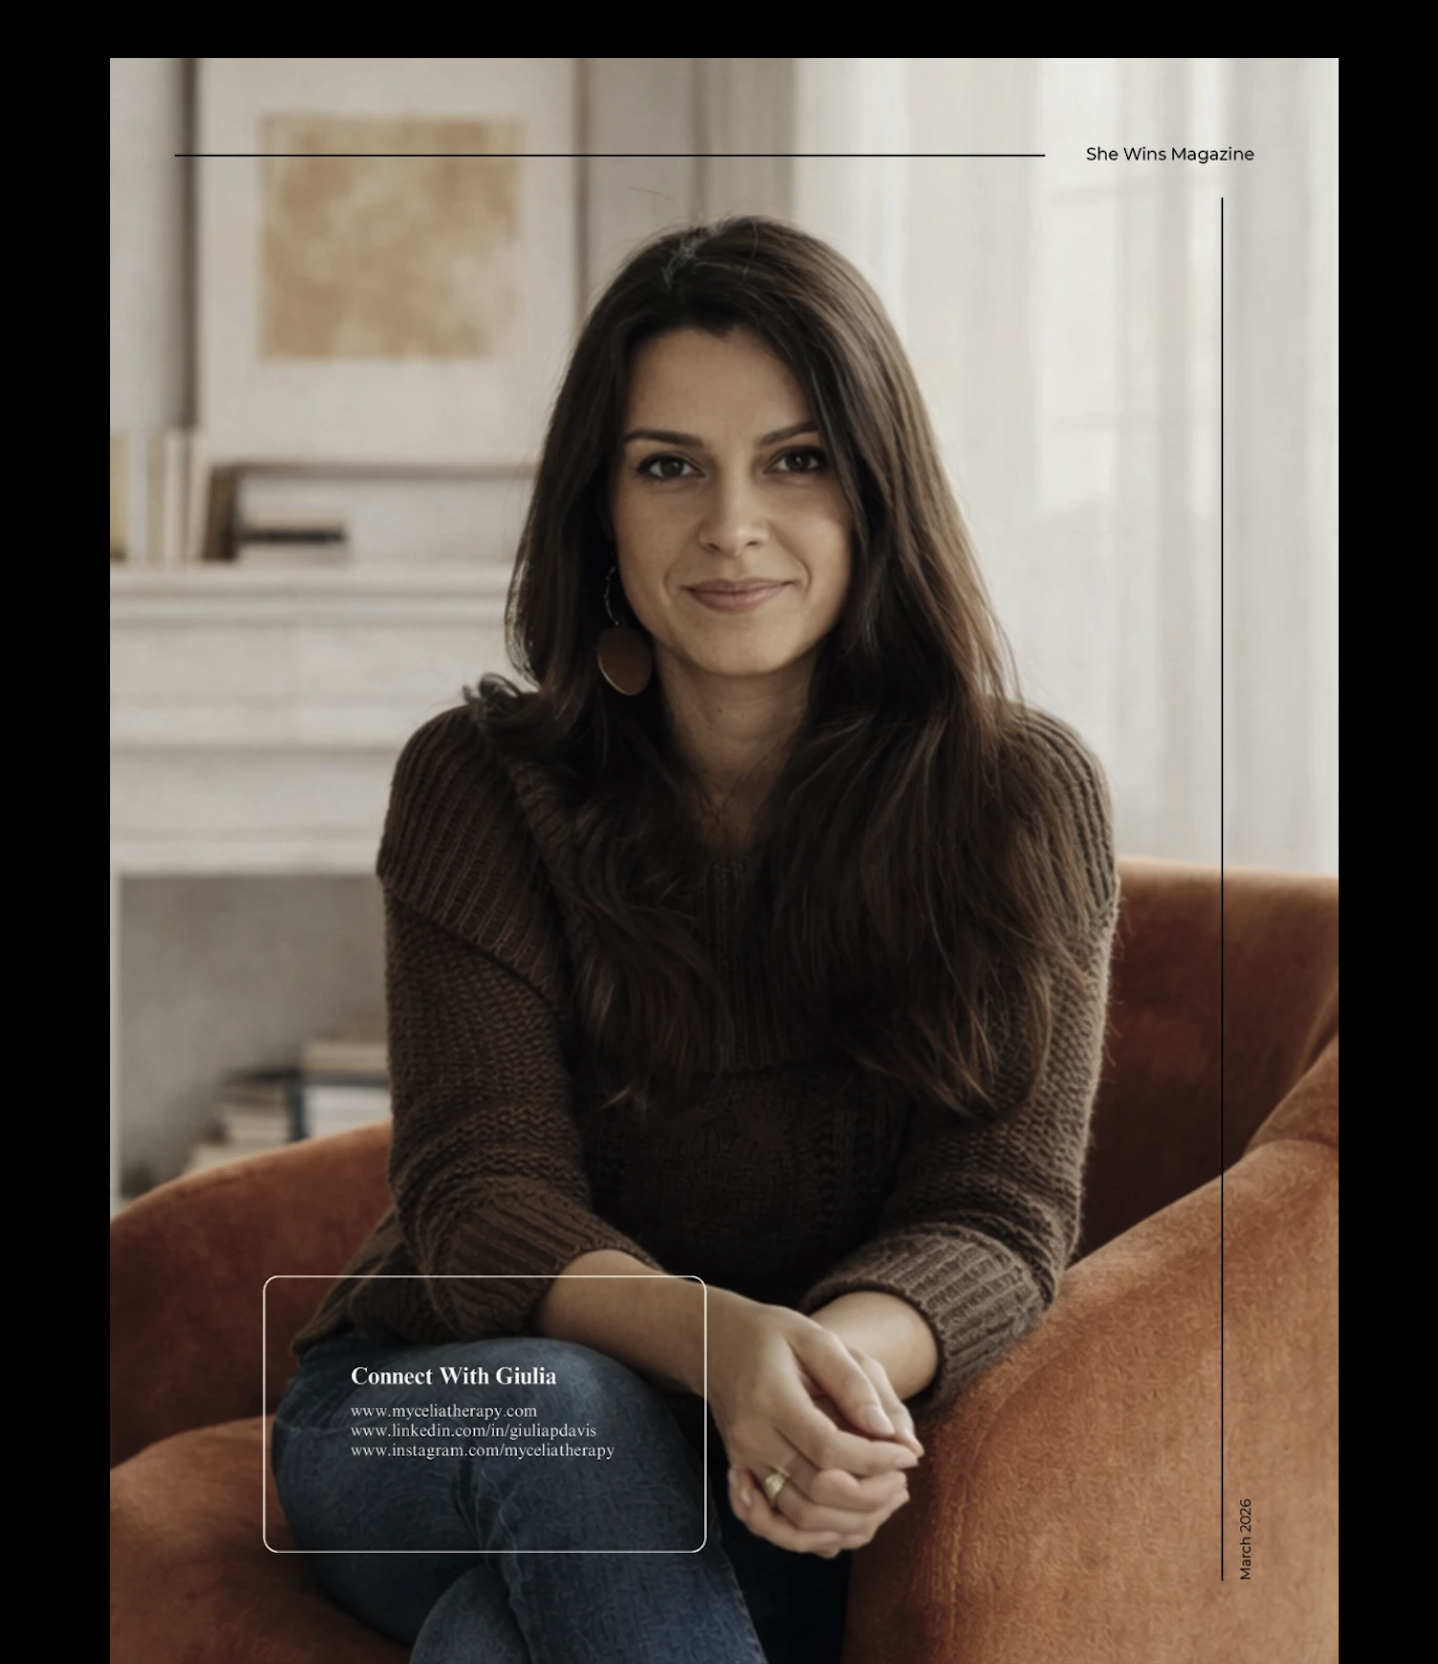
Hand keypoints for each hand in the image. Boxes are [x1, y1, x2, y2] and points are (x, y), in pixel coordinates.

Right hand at [705, 1294, 922, 1557]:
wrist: (718, 1344)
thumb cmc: (776, 1337)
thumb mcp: (818, 1339)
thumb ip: (857, 1384)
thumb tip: (897, 1437)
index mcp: (771, 1398)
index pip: (829, 1449)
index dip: (876, 1460)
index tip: (907, 1455)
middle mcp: (753, 1439)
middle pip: (818, 1492)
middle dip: (872, 1495)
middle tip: (902, 1478)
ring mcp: (744, 1464)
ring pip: (800, 1521)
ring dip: (852, 1522)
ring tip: (888, 1498)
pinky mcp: (744, 1480)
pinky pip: (778, 1529)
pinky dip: (817, 1539)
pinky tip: (850, 1523)